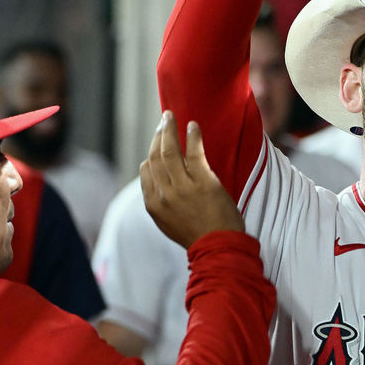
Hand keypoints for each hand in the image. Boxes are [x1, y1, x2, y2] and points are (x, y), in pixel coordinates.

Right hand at [140, 112, 243, 248]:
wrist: (219, 247)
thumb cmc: (197, 235)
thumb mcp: (168, 223)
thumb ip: (160, 202)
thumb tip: (157, 181)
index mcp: (154, 204)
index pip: (146, 170)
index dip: (150, 153)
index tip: (157, 142)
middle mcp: (164, 194)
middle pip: (155, 156)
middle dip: (158, 135)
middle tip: (163, 121)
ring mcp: (183, 188)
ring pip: (170, 151)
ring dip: (169, 130)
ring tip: (170, 116)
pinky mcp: (204, 182)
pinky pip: (194, 153)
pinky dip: (192, 136)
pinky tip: (192, 125)